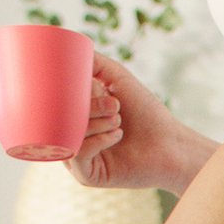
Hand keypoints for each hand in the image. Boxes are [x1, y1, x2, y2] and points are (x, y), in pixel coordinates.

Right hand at [64, 50, 183, 191]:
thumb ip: (91, 62)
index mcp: (73, 118)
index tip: (93, 87)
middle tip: (113, 104)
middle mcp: (72, 139)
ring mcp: (77, 160)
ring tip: (119, 119)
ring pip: (67, 136)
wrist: (168, 143)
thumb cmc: (144, 111)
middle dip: (85, 107)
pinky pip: (78, 155)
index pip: (54, 104)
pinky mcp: (86, 177)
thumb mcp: (115, 77)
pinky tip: (118, 134)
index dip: (66, 93)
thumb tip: (63, 46)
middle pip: (58, 119)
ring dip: (94, 123)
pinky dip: (97, 140)